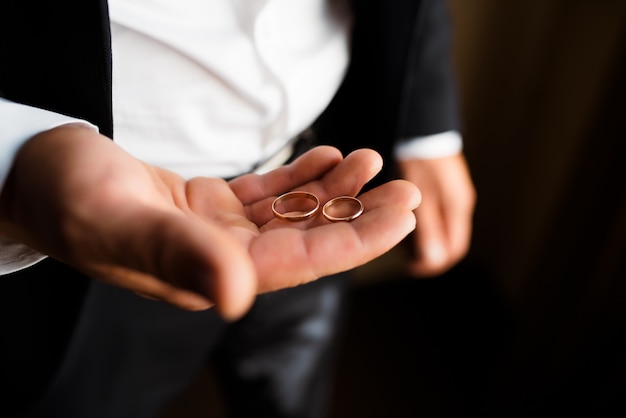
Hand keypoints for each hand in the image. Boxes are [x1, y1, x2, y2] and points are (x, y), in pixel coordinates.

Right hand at [0, 125, 420, 318]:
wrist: (37, 175)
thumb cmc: (67, 198)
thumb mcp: (119, 221)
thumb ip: (179, 256)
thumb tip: (239, 295)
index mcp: (208, 273)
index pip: (302, 261)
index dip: (358, 239)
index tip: (404, 212)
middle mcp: (220, 259)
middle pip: (307, 240)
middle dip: (360, 214)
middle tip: (403, 185)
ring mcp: (215, 232)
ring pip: (291, 215)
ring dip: (333, 190)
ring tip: (368, 161)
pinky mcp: (206, 206)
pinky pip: (265, 196)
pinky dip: (299, 178)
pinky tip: (326, 159)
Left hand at [397, 153, 475, 276]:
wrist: (420, 119)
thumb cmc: (419, 156)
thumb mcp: (422, 195)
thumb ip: (428, 229)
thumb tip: (434, 262)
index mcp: (457, 208)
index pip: (452, 250)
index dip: (432, 263)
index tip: (410, 267)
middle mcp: (457, 201)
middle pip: (445, 240)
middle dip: (424, 250)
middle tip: (400, 251)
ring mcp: (449, 191)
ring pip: (436, 225)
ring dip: (417, 235)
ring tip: (395, 233)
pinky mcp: (439, 181)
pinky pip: (430, 209)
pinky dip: (414, 218)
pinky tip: (396, 212)